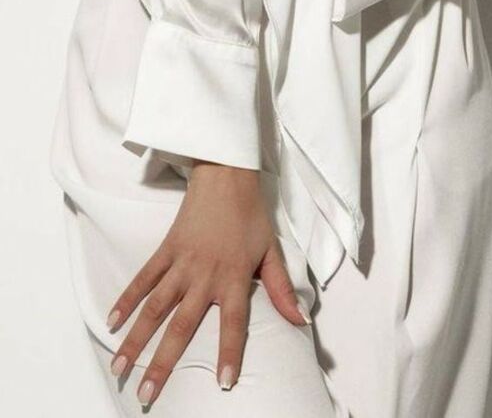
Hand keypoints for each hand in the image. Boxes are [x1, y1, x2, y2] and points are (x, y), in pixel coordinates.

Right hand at [105, 161, 311, 401]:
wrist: (226, 175)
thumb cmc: (251, 214)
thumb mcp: (272, 251)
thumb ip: (282, 290)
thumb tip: (301, 321)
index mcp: (234, 277)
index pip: (233, 324)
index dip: (229, 353)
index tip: (224, 383)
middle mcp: (205, 275)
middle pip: (181, 326)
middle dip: (163, 364)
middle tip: (146, 395)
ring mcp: (182, 262)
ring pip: (155, 308)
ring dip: (136, 339)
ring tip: (120, 367)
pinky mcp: (166, 249)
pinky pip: (144, 277)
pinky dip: (127, 298)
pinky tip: (112, 321)